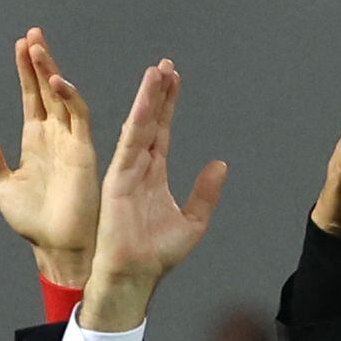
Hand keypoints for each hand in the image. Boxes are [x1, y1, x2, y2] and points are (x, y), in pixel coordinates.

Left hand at [0, 27, 103, 280]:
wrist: (55, 246)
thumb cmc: (33, 221)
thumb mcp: (1, 183)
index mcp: (35, 140)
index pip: (31, 96)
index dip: (25, 71)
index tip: (20, 44)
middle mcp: (55, 136)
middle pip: (47, 89)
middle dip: (40, 61)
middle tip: (33, 33)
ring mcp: (70, 141)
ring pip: (62, 97)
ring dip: (51, 72)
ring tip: (38, 47)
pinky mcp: (83, 151)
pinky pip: (78, 117)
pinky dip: (69, 97)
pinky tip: (55, 80)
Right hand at [80, 59, 229, 337]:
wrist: (135, 275)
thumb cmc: (156, 255)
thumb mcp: (192, 222)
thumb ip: (205, 193)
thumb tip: (221, 165)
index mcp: (154, 174)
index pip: (162, 130)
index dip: (167, 104)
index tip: (173, 78)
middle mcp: (139, 166)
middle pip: (150, 121)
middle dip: (158, 93)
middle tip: (165, 64)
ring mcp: (127, 170)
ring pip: (139, 126)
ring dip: (148, 98)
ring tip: (157, 71)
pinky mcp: (118, 178)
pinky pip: (131, 143)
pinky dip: (139, 120)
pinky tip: (146, 101)